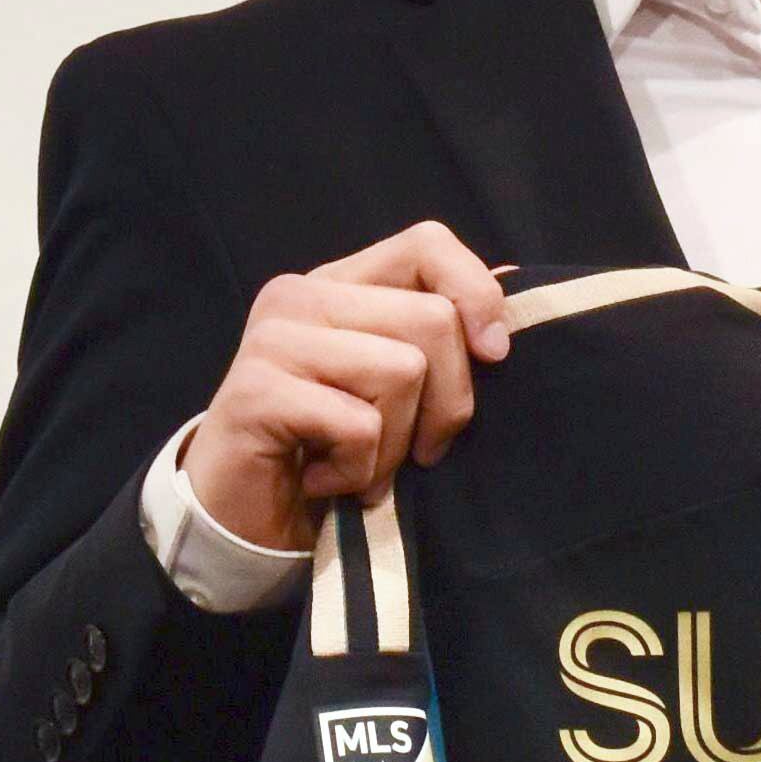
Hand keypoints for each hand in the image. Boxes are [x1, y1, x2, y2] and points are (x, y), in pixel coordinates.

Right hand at [188, 223, 511, 550]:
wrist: (246, 517)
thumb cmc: (333, 451)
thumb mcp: (397, 387)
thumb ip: (442, 332)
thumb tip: (514, 275)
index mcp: (341, 283)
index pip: (428, 244)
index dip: (477, 294)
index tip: (493, 357)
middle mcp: (301, 295)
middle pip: (432, 319)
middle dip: (446, 404)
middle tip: (416, 451)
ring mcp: (273, 337)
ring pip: (401, 370)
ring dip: (396, 446)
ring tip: (360, 466)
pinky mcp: (255, 388)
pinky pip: (359, 425)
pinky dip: (359, 471)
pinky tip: (324, 480)